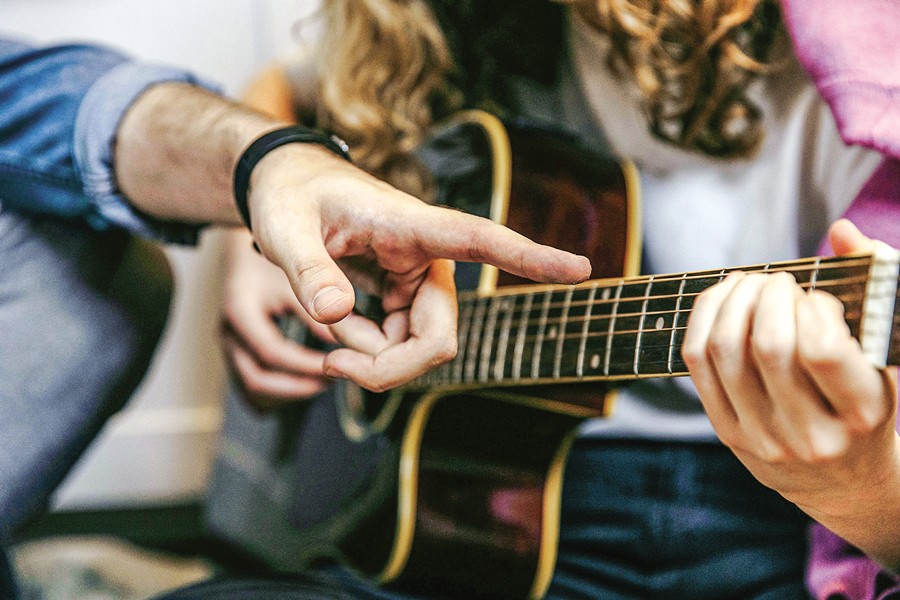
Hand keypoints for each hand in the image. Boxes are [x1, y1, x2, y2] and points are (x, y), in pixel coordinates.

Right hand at [222, 229, 336, 409]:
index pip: (271, 352)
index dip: (307, 364)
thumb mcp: (299, 267)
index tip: (337, 363)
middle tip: (332, 381)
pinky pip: (254, 378)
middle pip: (256, 379)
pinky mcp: (239, 342)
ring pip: (252, 385)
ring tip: (323, 381)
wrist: (262, 223)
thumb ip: (316, 303)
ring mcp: (230, 338)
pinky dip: (281, 386)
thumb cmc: (282, 239)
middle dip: (297, 387)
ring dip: (290, 390)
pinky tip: (308, 380)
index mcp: (239, 307)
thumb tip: (345, 341)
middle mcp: (228, 328)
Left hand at [246, 143, 591, 391]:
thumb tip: (334, 314)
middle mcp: (428, 256)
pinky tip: (339, 328)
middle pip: (439, 336)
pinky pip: (401, 345)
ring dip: (371, 357)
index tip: (581, 269)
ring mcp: (420, 281)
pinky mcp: (408, 297)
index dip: (531, 258)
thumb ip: (307, 270)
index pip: (481, 240)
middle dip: (389, 367)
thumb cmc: (289, 195)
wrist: (288, 189)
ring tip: (325, 327)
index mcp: (411, 225)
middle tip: (331, 364)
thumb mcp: (284, 228)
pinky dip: (367, 351)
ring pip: (421, 348)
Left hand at [682, 219, 899, 566]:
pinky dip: (704, 317)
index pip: (821, 351)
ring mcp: (762, 438)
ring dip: (733, 300)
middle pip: (767, 346)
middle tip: (779, 280)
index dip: (813, 308)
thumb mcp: (888, 356)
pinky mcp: (727, 433)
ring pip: (724, 350)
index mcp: (862, 415)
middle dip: (768, 294)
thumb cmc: (870, 405)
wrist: (843, 483)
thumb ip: (876, 287)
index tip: (818, 299)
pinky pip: (697, 363)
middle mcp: (809, 434)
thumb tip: (843, 230)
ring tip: (752, 283)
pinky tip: (724, 298)